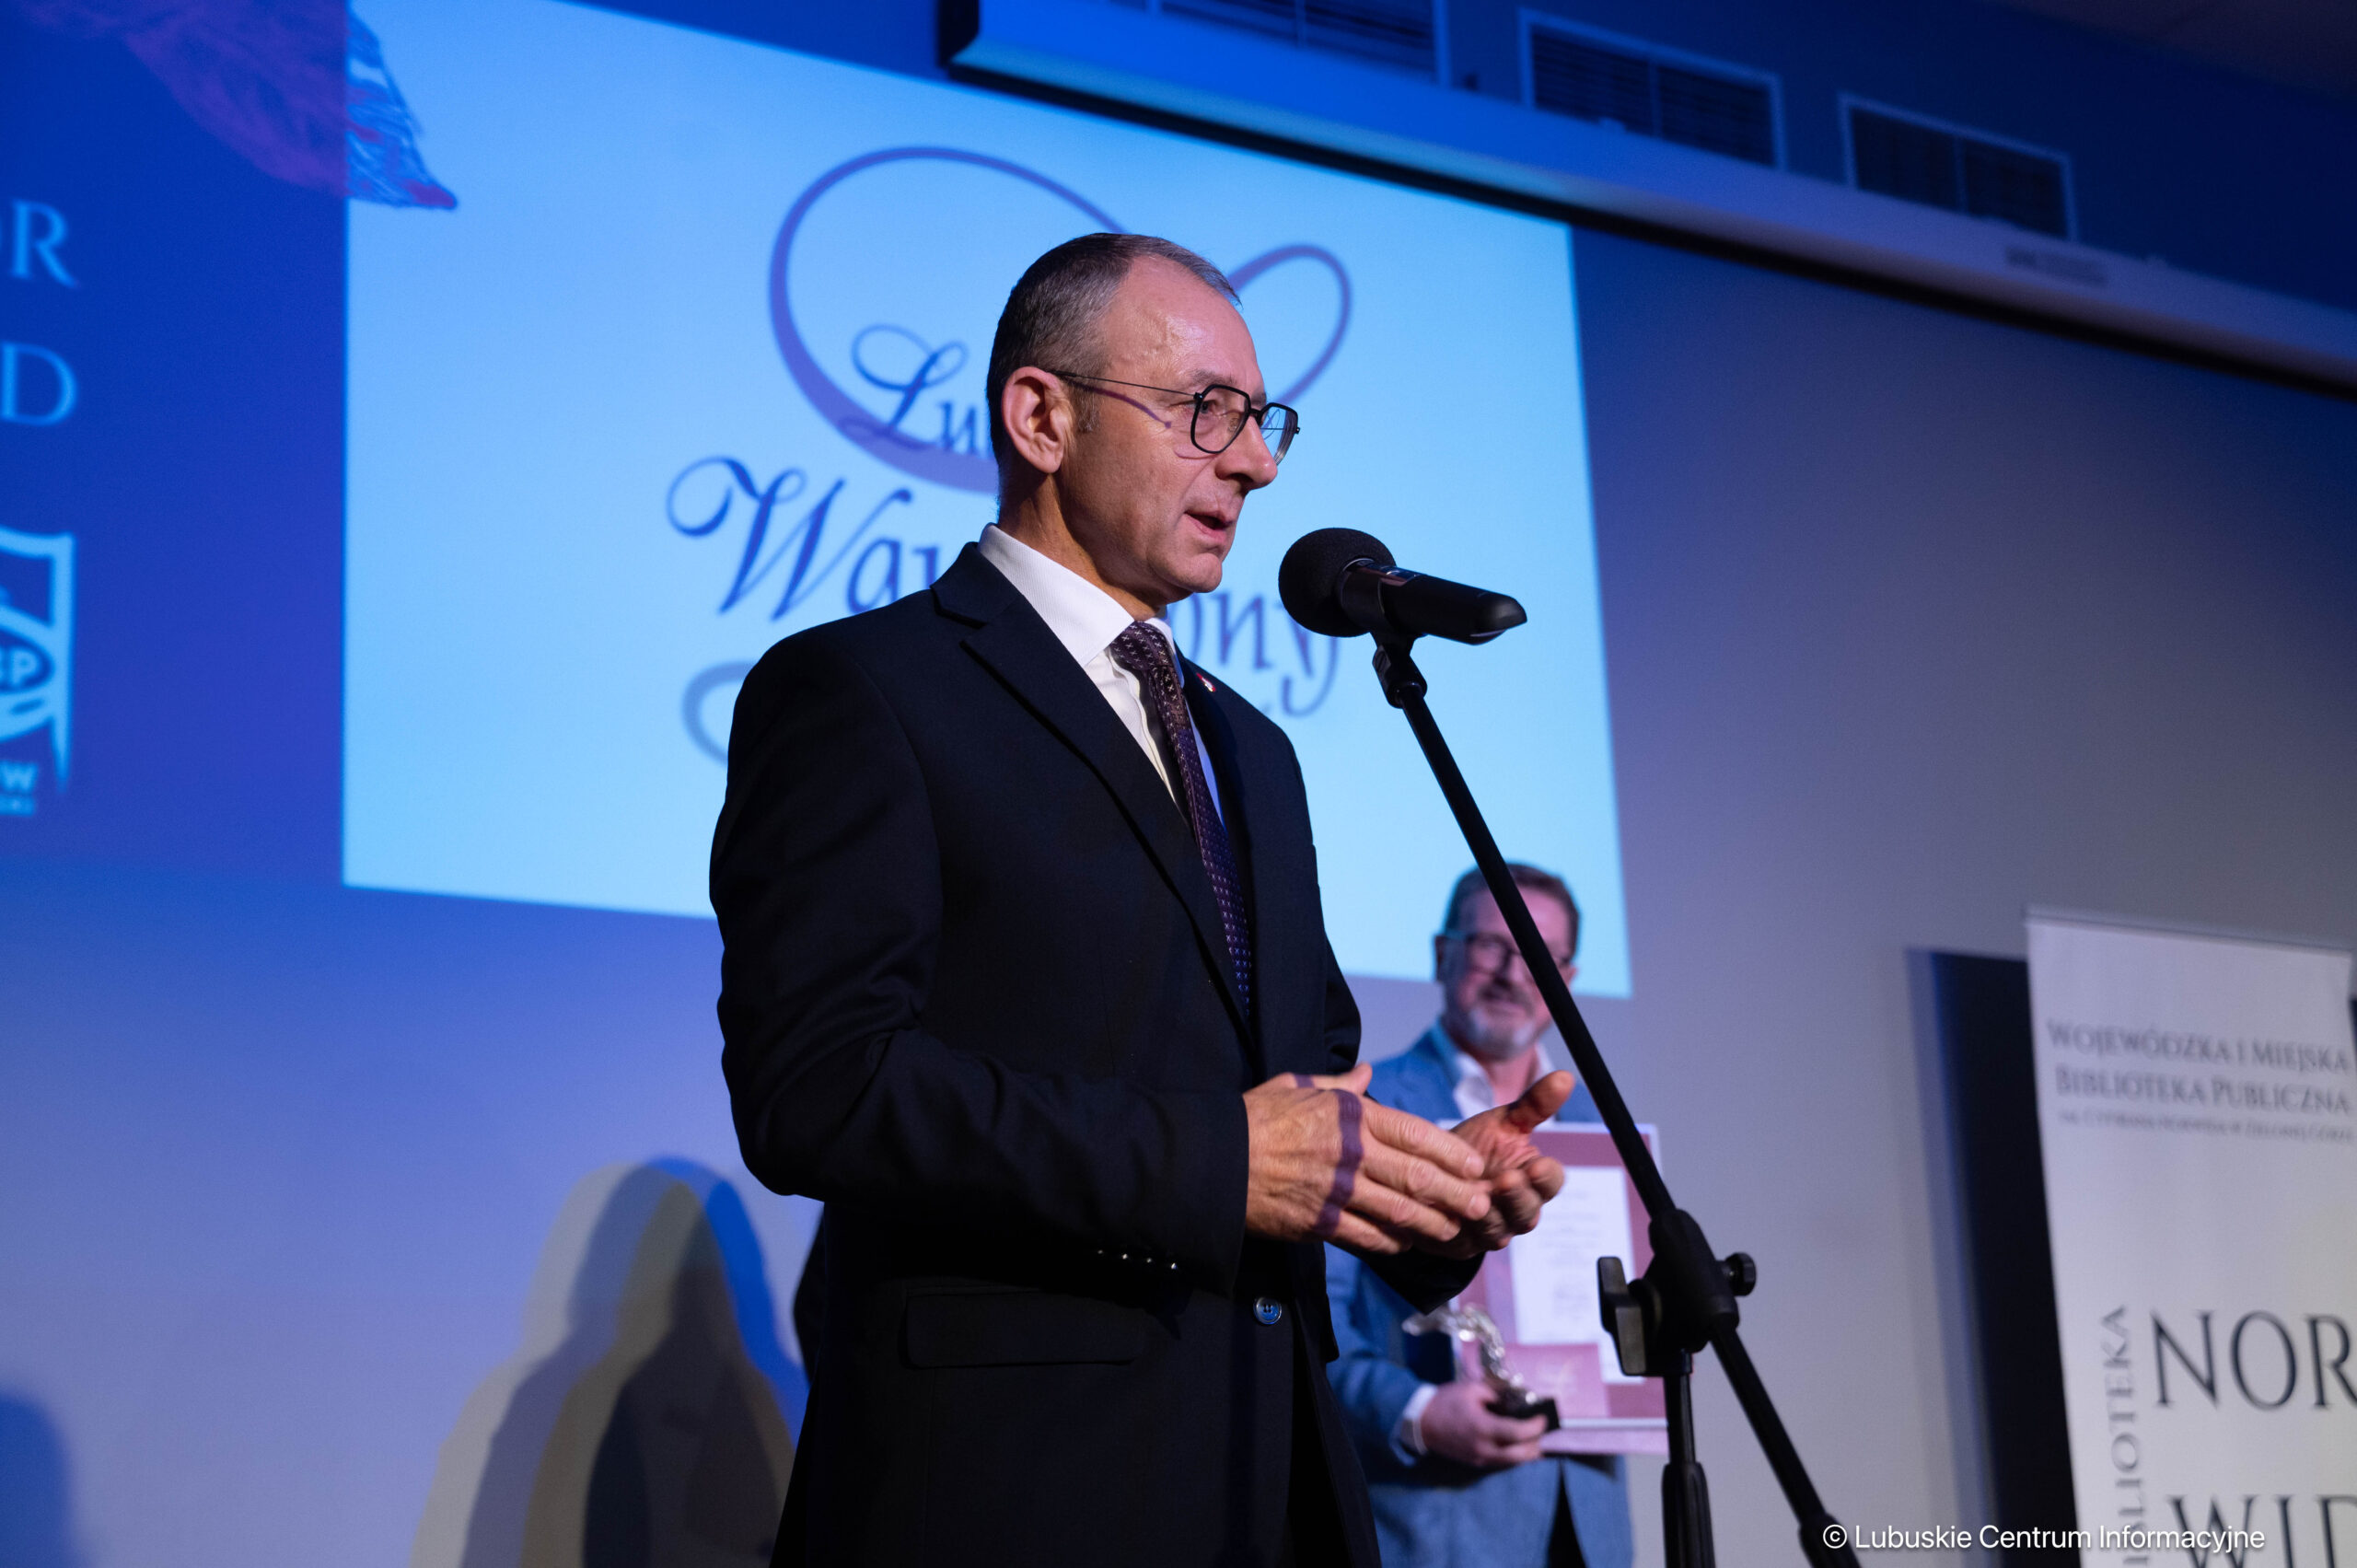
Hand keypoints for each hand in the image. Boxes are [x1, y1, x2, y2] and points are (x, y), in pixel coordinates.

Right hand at [1243, 1064, 1490, 1253]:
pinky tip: (1407, 1244)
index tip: (1474, 1165)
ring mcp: (1334, 1190)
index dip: (1450, 1152)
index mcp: (1347, 1115)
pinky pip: (1366, 1237)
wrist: (1209, 1159)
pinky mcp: (1317, 1223)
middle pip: (1416, 1176)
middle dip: (1455, 1193)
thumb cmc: (1253, 1119)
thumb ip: (1338, 1084)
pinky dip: (1392, 1242)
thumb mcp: (1295, 1086)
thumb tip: (1367, 1072)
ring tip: (1455, 1230)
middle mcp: (1348, 1152)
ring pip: (1399, 1211)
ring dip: (1433, 1223)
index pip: (1414, 1133)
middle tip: (1481, 1204)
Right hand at [1417, 1379, 1546, 1468]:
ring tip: (1534, 1441)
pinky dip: (1514, 1456)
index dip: (1535, 1427)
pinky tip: (1518, 1447)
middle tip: (1540, 1431)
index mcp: (1483, 1428)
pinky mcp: (1475, 1463)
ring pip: (1512, 1463)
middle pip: (1520, 1455)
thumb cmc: (1446, 1402)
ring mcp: (1479, 1459)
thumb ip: (1496, 1394)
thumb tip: (1514, 1400)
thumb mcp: (1471, 1389)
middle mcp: (1484, 1448)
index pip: (1518, 1433)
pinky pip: (1501, 1463)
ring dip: (1527, 1453)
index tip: (1542, 1418)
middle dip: (1535, 1444)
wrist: (1420, 1422)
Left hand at [1434, 1070, 1572, 1254]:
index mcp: (1531, 1179)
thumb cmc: (1473, 1149)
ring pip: (1498, 1230)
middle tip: (1506, 1179)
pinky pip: (1463, 1240)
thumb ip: (1533, 1106)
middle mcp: (1516, 1209)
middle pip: (1528, 1211)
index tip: (1536, 1165)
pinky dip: (1457, 1227)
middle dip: (1518, 1197)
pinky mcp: (1461, 1244)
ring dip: (1489, 1214)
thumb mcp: (1501, 1123)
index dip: (1546, 1176)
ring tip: (1478, 1195)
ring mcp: (1490, 1229)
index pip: (1551, 1181)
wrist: (1428, 1175)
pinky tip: (1448, 1211)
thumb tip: (1565, 1076)